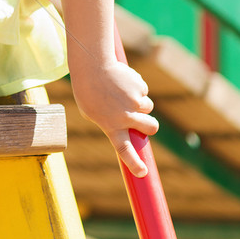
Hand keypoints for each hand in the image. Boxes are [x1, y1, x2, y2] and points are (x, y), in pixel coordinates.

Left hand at [70, 57, 158, 176]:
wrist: (91, 66)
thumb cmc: (88, 92)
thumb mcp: (93, 113)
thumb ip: (110, 124)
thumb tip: (129, 130)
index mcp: (111, 126)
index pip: (124, 150)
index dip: (134, 163)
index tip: (142, 172)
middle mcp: (125, 117)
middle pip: (151, 127)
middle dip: (150, 125)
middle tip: (142, 119)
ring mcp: (134, 102)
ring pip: (148, 106)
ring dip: (139, 101)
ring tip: (121, 92)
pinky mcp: (140, 88)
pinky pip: (143, 91)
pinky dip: (135, 87)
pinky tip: (121, 80)